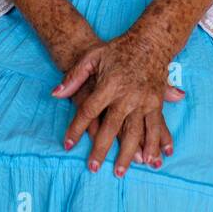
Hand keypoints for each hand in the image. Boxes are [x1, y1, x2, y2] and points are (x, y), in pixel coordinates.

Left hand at [52, 29, 183, 175]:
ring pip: (135, 133)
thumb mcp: (92, 56)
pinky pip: (156, 127)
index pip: (89, 111)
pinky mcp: (156, 103)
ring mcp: (144, 101)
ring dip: (128, 153)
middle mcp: (127, 96)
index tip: (67, 144)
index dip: (76, 128)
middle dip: (101, 149)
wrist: (150, 41)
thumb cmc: (117, 49)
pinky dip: (156, 144)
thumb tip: (55, 93)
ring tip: (121, 171)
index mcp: (109, 84)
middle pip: (111, 128)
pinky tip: (153, 159)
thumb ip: (74, 76)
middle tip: (93, 167)